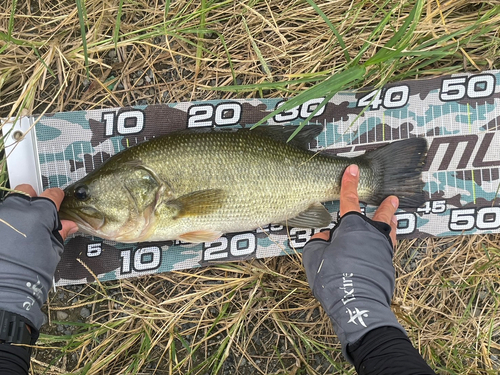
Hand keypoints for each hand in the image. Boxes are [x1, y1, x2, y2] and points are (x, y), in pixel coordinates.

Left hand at [0, 184, 76, 331]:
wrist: (4, 292)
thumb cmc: (30, 274)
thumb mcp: (52, 252)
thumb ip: (59, 233)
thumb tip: (68, 225)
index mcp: (38, 213)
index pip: (51, 195)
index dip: (57, 198)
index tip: (58, 201)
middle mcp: (15, 210)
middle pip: (25, 192)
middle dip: (32, 200)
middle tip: (38, 215)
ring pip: (9, 204)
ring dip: (17, 213)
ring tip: (21, 231)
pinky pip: (1, 220)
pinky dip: (6, 225)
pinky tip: (10, 239)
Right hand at [302, 164, 405, 363]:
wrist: (357, 304)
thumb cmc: (333, 277)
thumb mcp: (315, 256)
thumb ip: (319, 241)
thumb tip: (327, 237)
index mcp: (352, 226)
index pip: (349, 199)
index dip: (349, 183)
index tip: (353, 169)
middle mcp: (371, 234)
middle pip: (380, 215)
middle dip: (385, 206)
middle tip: (392, 199)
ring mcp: (382, 250)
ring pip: (388, 231)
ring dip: (389, 222)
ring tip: (392, 217)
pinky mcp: (387, 265)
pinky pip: (386, 248)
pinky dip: (384, 243)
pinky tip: (380, 247)